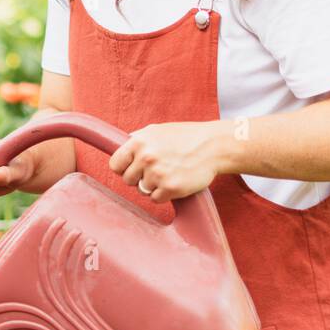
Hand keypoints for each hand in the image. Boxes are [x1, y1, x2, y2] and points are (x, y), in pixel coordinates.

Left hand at [108, 121, 222, 201]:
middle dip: (139, 177)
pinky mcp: (171, 188)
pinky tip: (175, 182)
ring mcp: (158, 174)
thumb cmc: (186, 137)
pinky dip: (164, 194)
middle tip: (157, 170)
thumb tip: (120, 145)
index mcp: (139, 142)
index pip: (115, 164)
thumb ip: (138, 139)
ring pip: (142, 190)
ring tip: (169, 173)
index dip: (123, 168)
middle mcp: (146, 158)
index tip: (132, 168)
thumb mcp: (158, 130)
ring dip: (153, 186)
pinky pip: (156, 199)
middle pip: (128, 180)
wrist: (214, 146)